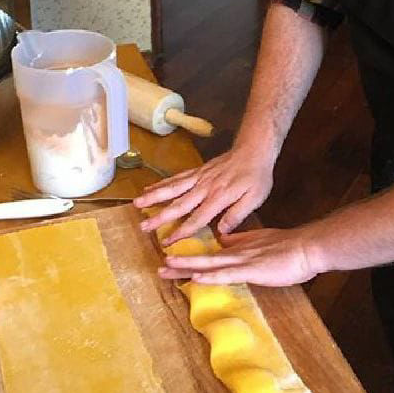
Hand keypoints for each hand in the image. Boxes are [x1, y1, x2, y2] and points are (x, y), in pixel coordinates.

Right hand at [133, 145, 273, 243]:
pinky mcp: (198, 170)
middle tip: (143, 227)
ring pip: (173, 188)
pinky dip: (162, 183)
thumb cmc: (256, 176)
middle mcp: (204, 187)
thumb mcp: (254, 198)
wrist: (253, 149)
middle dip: (159, 216)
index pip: (197, 219)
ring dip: (154, 196)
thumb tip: (221, 232)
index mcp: (218, 197)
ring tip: (136, 204)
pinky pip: (177, 178)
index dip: (181, 232)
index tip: (166, 243)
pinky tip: (150, 188)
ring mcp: (199, 177)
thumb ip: (237, 215)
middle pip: (179, 204)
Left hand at [158, 226, 323, 286]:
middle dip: (181, 263)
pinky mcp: (252, 269)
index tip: (172, 258)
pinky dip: (210, 276)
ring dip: (187, 267)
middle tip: (160, 266)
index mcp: (239, 247)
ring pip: (210, 264)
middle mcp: (236, 252)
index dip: (191, 257)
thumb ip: (242, 240)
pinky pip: (227, 274)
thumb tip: (224, 239)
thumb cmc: (288, 248)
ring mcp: (243, 260)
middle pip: (204, 259)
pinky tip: (196, 278)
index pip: (211, 254)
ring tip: (167, 268)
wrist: (306, 247)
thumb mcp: (261, 241)